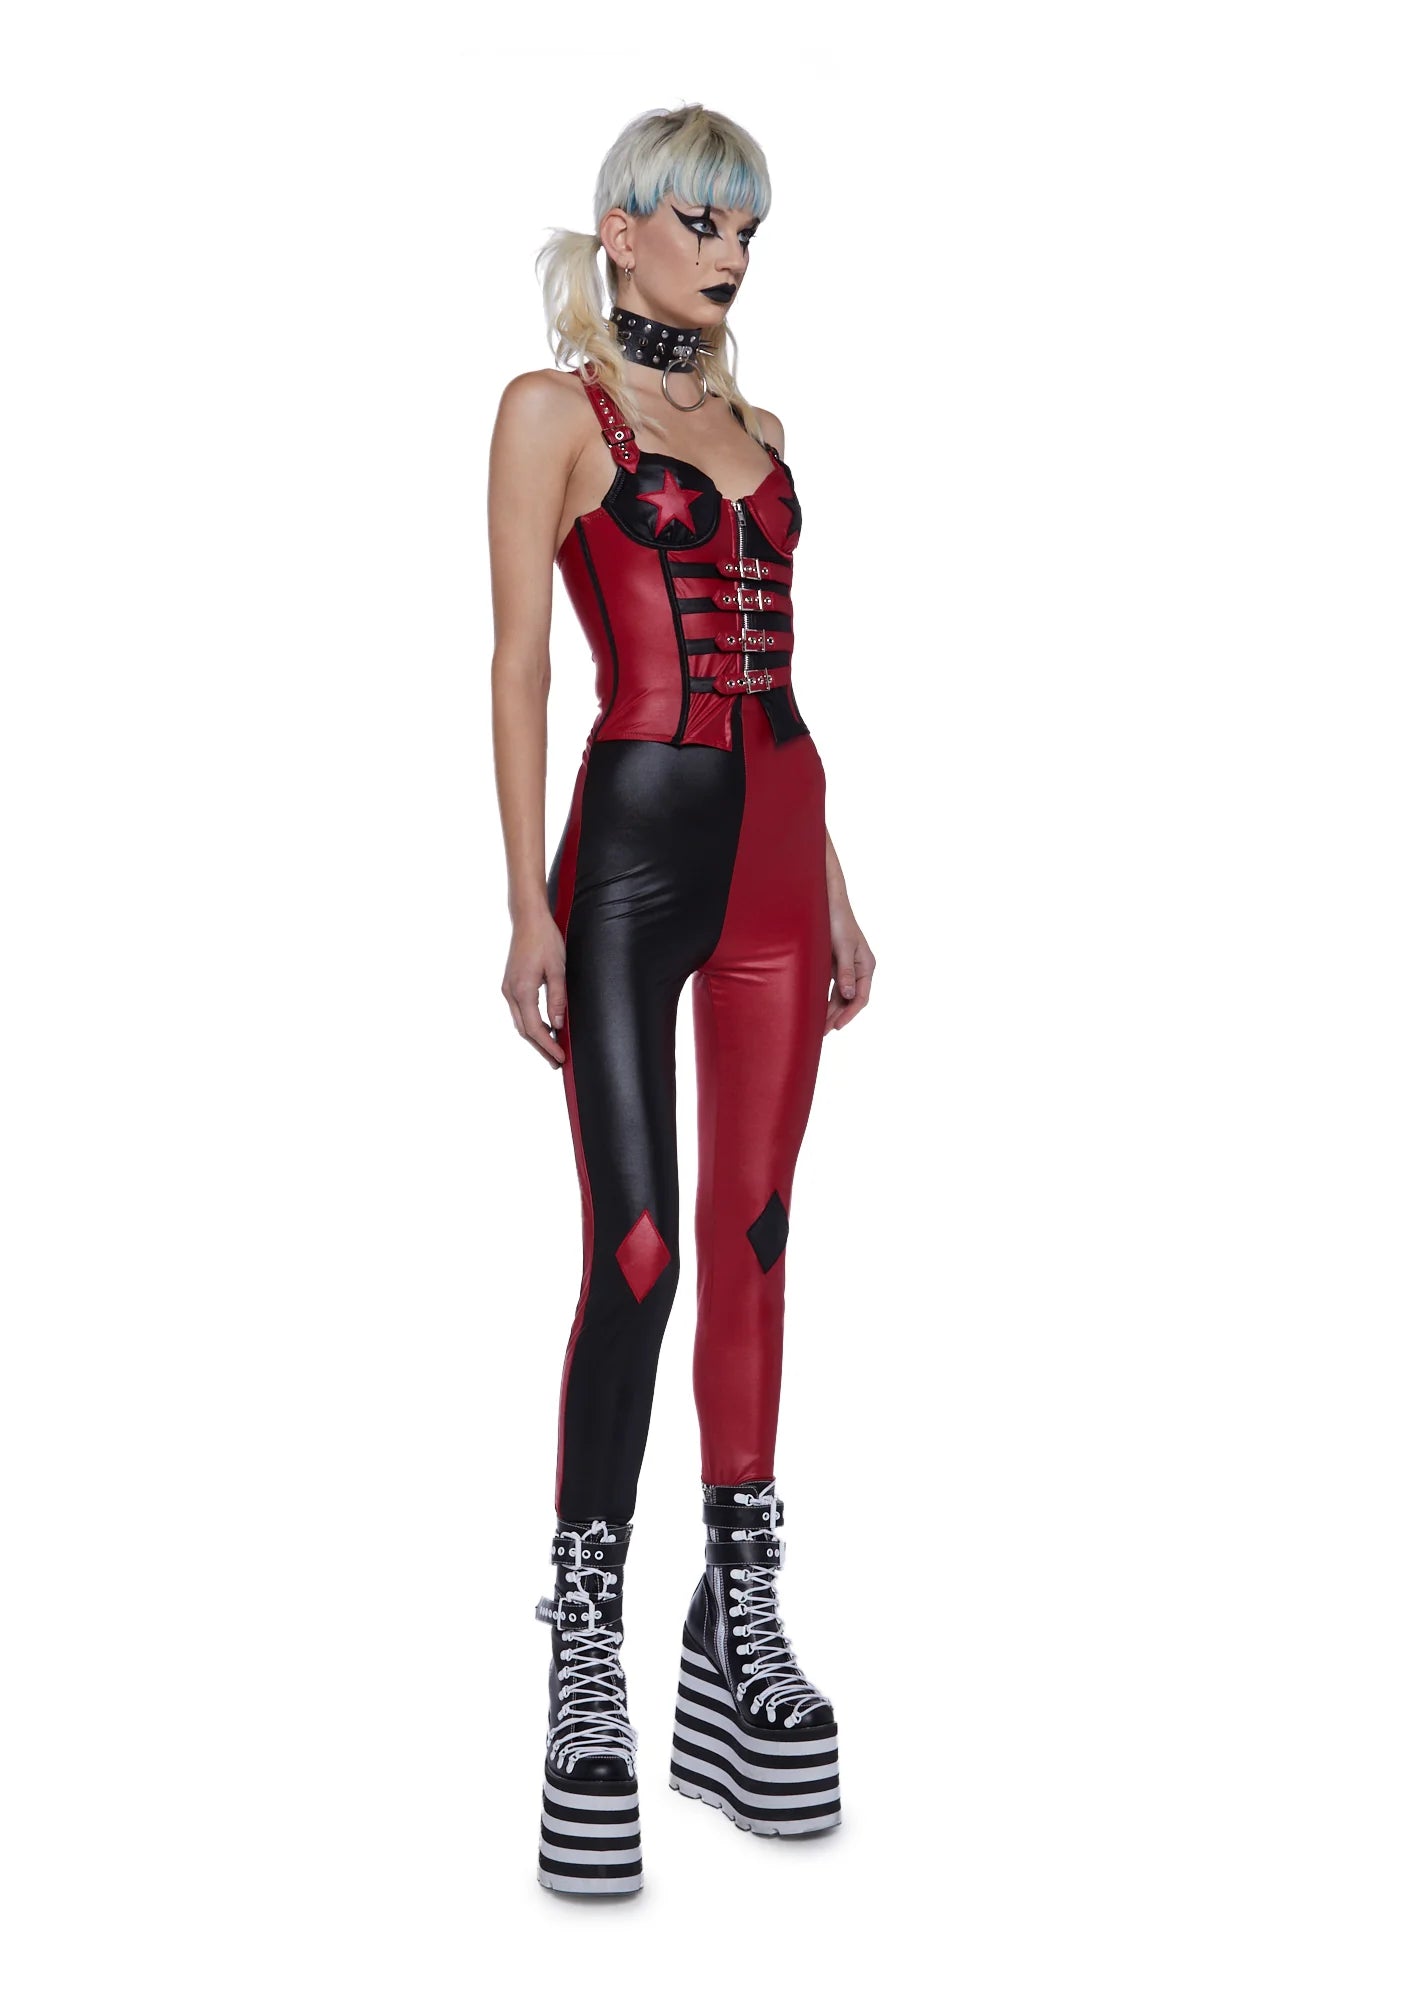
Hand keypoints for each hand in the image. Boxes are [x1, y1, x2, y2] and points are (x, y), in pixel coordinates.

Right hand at [502, 908, 567, 1066]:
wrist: (528, 920)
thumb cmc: (545, 940)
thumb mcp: (558, 969)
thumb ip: (558, 998)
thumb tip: (558, 1024)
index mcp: (522, 990)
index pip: (534, 1028)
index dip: (548, 1046)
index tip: (560, 1058)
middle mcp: (510, 992)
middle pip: (524, 1030)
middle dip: (541, 1047)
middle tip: (557, 1061)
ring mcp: (508, 988)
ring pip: (520, 1022)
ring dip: (535, 1037)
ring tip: (552, 1049)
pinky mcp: (510, 984)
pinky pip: (519, 1011)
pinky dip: (530, 1024)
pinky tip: (544, 1027)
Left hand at [824, 900, 874, 1034]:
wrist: (827, 902)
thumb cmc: (838, 921)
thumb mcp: (843, 947)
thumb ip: (845, 971)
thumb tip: (848, 995)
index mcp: (866, 965)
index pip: (861, 997)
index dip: (850, 1013)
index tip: (837, 1026)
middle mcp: (858, 968)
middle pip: (849, 999)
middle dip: (837, 1016)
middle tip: (822, 1032)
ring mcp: (846, 967)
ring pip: (840, 995)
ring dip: (831, 1010)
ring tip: (819, 1026)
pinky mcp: (834, 964)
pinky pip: (831, 987)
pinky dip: (825, 998)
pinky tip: (817, 1009)